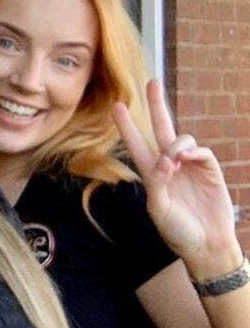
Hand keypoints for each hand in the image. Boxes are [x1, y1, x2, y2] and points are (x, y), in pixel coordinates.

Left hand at [116, 79, 242, 277]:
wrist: (206, 245)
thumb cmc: (178, 231)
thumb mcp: (158, 209)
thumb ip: (157, 183)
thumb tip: (165, 160)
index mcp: (152, 173)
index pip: (137, 144)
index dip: (127, 126)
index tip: (116, 106)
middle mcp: (170, 164)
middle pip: (162, 128)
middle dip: (156, 105)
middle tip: (152, 82)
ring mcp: (190, 165)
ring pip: (181, 138)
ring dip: (174, 145)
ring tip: (172, 162)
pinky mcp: (210, 170)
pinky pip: (200, 151)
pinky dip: (192, 151)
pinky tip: (184, 159)